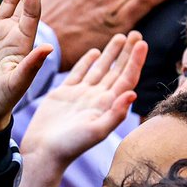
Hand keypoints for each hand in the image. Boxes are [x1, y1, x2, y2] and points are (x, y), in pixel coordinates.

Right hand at [15, 33, 146, 186]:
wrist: (44, 153)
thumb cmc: (70, 146)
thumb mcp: (95, 131)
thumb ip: (115, 114)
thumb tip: (133, 94)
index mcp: (107, 105)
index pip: (126, 78)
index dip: (135, 61)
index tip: (142, 43)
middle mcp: (97, 98)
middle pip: (116, 70)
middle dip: (127, 53)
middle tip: (137, 34)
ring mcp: (81, 95)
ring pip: (100, 69)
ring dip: (110, 53)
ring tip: (120, 37)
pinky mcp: (64, 94)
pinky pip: (79, 73)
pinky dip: (87, 62)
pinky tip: (94, 52)